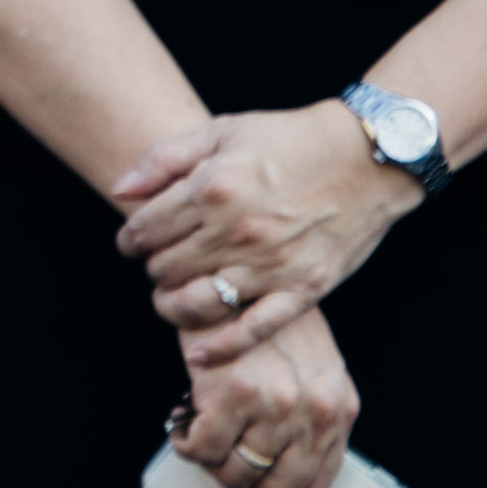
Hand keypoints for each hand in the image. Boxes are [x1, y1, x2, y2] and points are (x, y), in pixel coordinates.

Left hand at [113, 102, 416, 366]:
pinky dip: (222, 347)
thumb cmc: (290, 140)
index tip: (133, 242)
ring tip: (170, 299)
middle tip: (159, 264)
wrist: (367, 158)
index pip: (144, 230)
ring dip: (173, 306)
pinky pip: (255, 330)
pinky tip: (199, 355)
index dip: (130, 240)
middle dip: (153, 268)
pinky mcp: (303, 289)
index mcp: (212, 189)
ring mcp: (271, 265)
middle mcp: (237, 231)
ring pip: (198, 303)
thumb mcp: (221, 131)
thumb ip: (163, 159)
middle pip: (166, 268)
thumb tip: (119, 190)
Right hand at [169, 299, 359, 487]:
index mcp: (338, 409)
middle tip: (218, 475)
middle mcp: (315, 412)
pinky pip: (201, 450)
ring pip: (236, 474)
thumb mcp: (308, 369)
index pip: (315, 486)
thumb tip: (274, 478)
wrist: (228, 280)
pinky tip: (182, 424)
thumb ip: (305, 420)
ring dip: (212, 465)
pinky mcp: (234, 396)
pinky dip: (186, 444)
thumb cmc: (262, 322)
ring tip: (200, 438)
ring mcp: (276, 406)